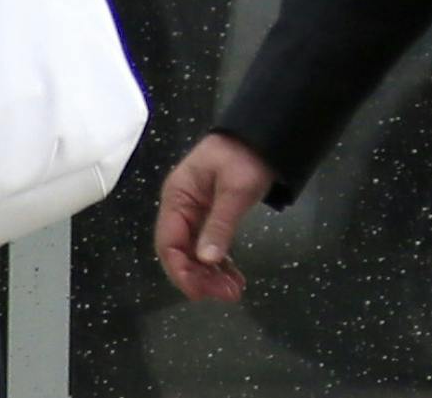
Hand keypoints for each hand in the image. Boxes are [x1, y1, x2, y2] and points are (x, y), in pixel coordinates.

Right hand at [154, 133, 275, 302]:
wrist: (263, 136)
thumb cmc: (245, 158)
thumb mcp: (235, 191)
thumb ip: (220, 225)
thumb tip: (206, 260)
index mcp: (177, 197)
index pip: (168, 243)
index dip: (181, 271)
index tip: (200, 293)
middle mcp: (181, 207)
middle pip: (180, 252)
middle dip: (199, 277)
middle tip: (227, 294)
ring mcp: (195, 212)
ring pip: (194, 252)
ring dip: (210, 274)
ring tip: (233, 290)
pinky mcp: (210, 215)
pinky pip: (208, 245)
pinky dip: (219, 263)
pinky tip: (233, 277)